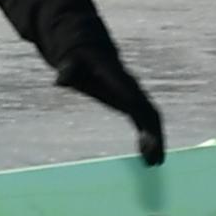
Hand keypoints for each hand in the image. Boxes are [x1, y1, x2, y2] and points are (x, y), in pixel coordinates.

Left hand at [58, 49, 166, 165]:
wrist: (89, 52)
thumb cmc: (79, 59)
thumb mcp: (72, 63)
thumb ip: (68, 70)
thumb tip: (60, 80)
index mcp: (120, 82)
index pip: (136, 101)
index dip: (143, 118)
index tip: (147, 137)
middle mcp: (132, 90)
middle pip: (151, 114)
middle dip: (155, 136)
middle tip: (156, 159)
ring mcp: (134, 97)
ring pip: (152, 120)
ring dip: (155, 141)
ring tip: (154, 164)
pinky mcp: (130, 104)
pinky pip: (144, 123)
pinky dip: (147, 139)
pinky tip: (144, 157)